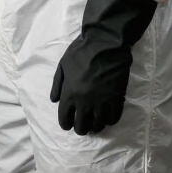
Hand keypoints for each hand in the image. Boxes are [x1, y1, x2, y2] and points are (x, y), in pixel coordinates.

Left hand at [50, 0, 156, 134]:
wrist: (105, 44)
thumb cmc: (80, 52)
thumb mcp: (62, 66)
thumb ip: (57, 85)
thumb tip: (54, 101)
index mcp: (69, 93)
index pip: (65, 119)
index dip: (66, 124)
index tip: (68, 125)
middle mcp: (85, 101)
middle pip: (82, 126)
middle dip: (81, 128)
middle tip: (82, 126)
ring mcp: (102, 101)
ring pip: (99, 124)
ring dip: (95, 126)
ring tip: (95, 124)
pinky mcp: (117, 98)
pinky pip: (114, 118)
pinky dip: (110, 121)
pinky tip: (107, 118)